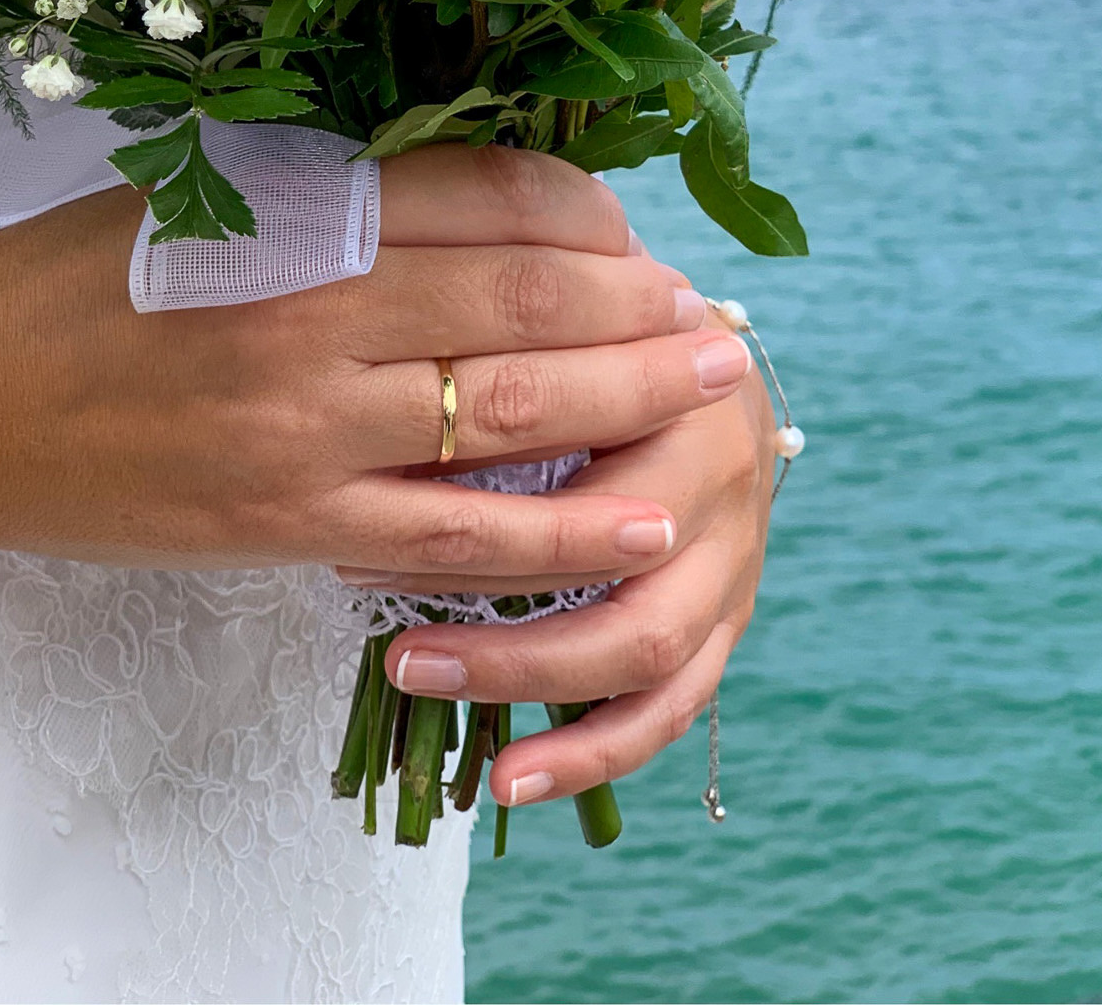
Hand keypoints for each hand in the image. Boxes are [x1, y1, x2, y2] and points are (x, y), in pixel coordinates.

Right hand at [0, 147, 754, 574]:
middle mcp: (314, 309)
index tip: (638, 234)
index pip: (496, 192)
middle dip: (642, 306)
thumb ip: (349, 194)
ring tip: (712, 386)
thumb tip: (500, 206)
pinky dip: (559, 528)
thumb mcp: (211, 190)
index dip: (592, 214)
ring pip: (509, 410)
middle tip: (715, 315)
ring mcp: (304, 427)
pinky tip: (646, 518)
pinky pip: (451, 534)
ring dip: (632, 398)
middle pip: (528, 298)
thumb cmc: (74, 275)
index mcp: (298, 206)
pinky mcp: (286, 524)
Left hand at [368, 314, 775, 810]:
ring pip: (646, 656)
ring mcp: (734, 568)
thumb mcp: (569, 316)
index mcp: (688, 405)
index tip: (367, 526)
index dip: (481, 506)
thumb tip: (399, 352)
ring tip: (412, 681)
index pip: (588, 476)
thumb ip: (513, 337)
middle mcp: (726, 492)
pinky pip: (667, 712)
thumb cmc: (606, 330)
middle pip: (622, 577)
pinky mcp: (724, 626)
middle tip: (389, 636)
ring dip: (525, 681)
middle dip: (496, 615)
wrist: (706, 359)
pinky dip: (588, 756)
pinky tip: (505, 785)